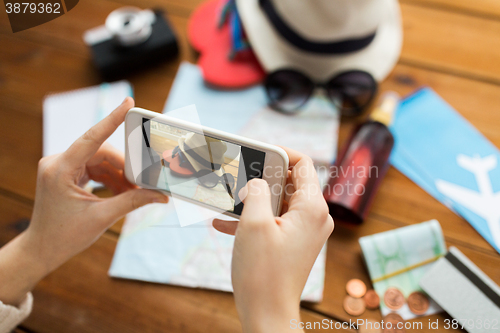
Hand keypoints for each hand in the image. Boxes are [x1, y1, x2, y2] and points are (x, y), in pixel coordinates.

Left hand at [0, 97, 167, 305]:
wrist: (42, 249)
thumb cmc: (65, 236)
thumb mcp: (102, 218)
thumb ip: (132, 202)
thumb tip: (160, 195)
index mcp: (59, 169)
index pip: (91, 138)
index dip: (112, 119)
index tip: (128, 102)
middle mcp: (57, 162)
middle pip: (101, 152)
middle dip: (125, 167)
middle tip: (145, 182)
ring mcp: (61, 166)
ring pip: (100, 160)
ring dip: (119, 175)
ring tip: (134, 191)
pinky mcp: (66, 173)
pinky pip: (95, 168)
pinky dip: (111, 179)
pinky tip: (123, 191)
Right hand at [213, 148, 333, 332]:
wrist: (267, 313)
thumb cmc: (263, 273)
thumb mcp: (254, 223)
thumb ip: (257, 192)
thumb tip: (258, 181)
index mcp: (311, 207)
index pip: (302, 163)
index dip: (279, 152)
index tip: (256, 151)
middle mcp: (314, 217)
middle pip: (290, 181)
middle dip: (261, 177)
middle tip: (238, 176)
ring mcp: (305, 231)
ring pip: (279, 201)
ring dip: (254, 199)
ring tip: (228, 200)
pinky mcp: (294, 243)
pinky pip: (275, 220)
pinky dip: (254, 218)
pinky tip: (225, 222)